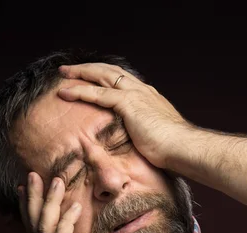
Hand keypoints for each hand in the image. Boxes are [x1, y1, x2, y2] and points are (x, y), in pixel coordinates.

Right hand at [17, 172, 122, 232]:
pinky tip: (75, 206)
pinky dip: (67, 220)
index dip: (28, 207)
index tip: (27, 187)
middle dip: (34, 197)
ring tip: (57, 180)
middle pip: (34, 222)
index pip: (33, 228)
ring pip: (46, 225)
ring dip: (50, 201)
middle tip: (33, 174)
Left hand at [57, 63, 193, 168]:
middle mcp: (141, 90)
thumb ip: (145, 133)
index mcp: (149, 97)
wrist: (183, 147)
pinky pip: (97, 93)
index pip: (123, 80)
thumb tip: (139, 144)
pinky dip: (80, 91)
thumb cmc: (174, 149)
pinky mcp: (128, 103)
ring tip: (63, 74)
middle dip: (89, 69)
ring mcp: (135, 95)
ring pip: (101, 75)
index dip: (105, 76)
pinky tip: (65, 92)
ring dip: (80, 73)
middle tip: (71, 70)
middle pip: (110, 71)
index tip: (93, 78)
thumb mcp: (157, 136)